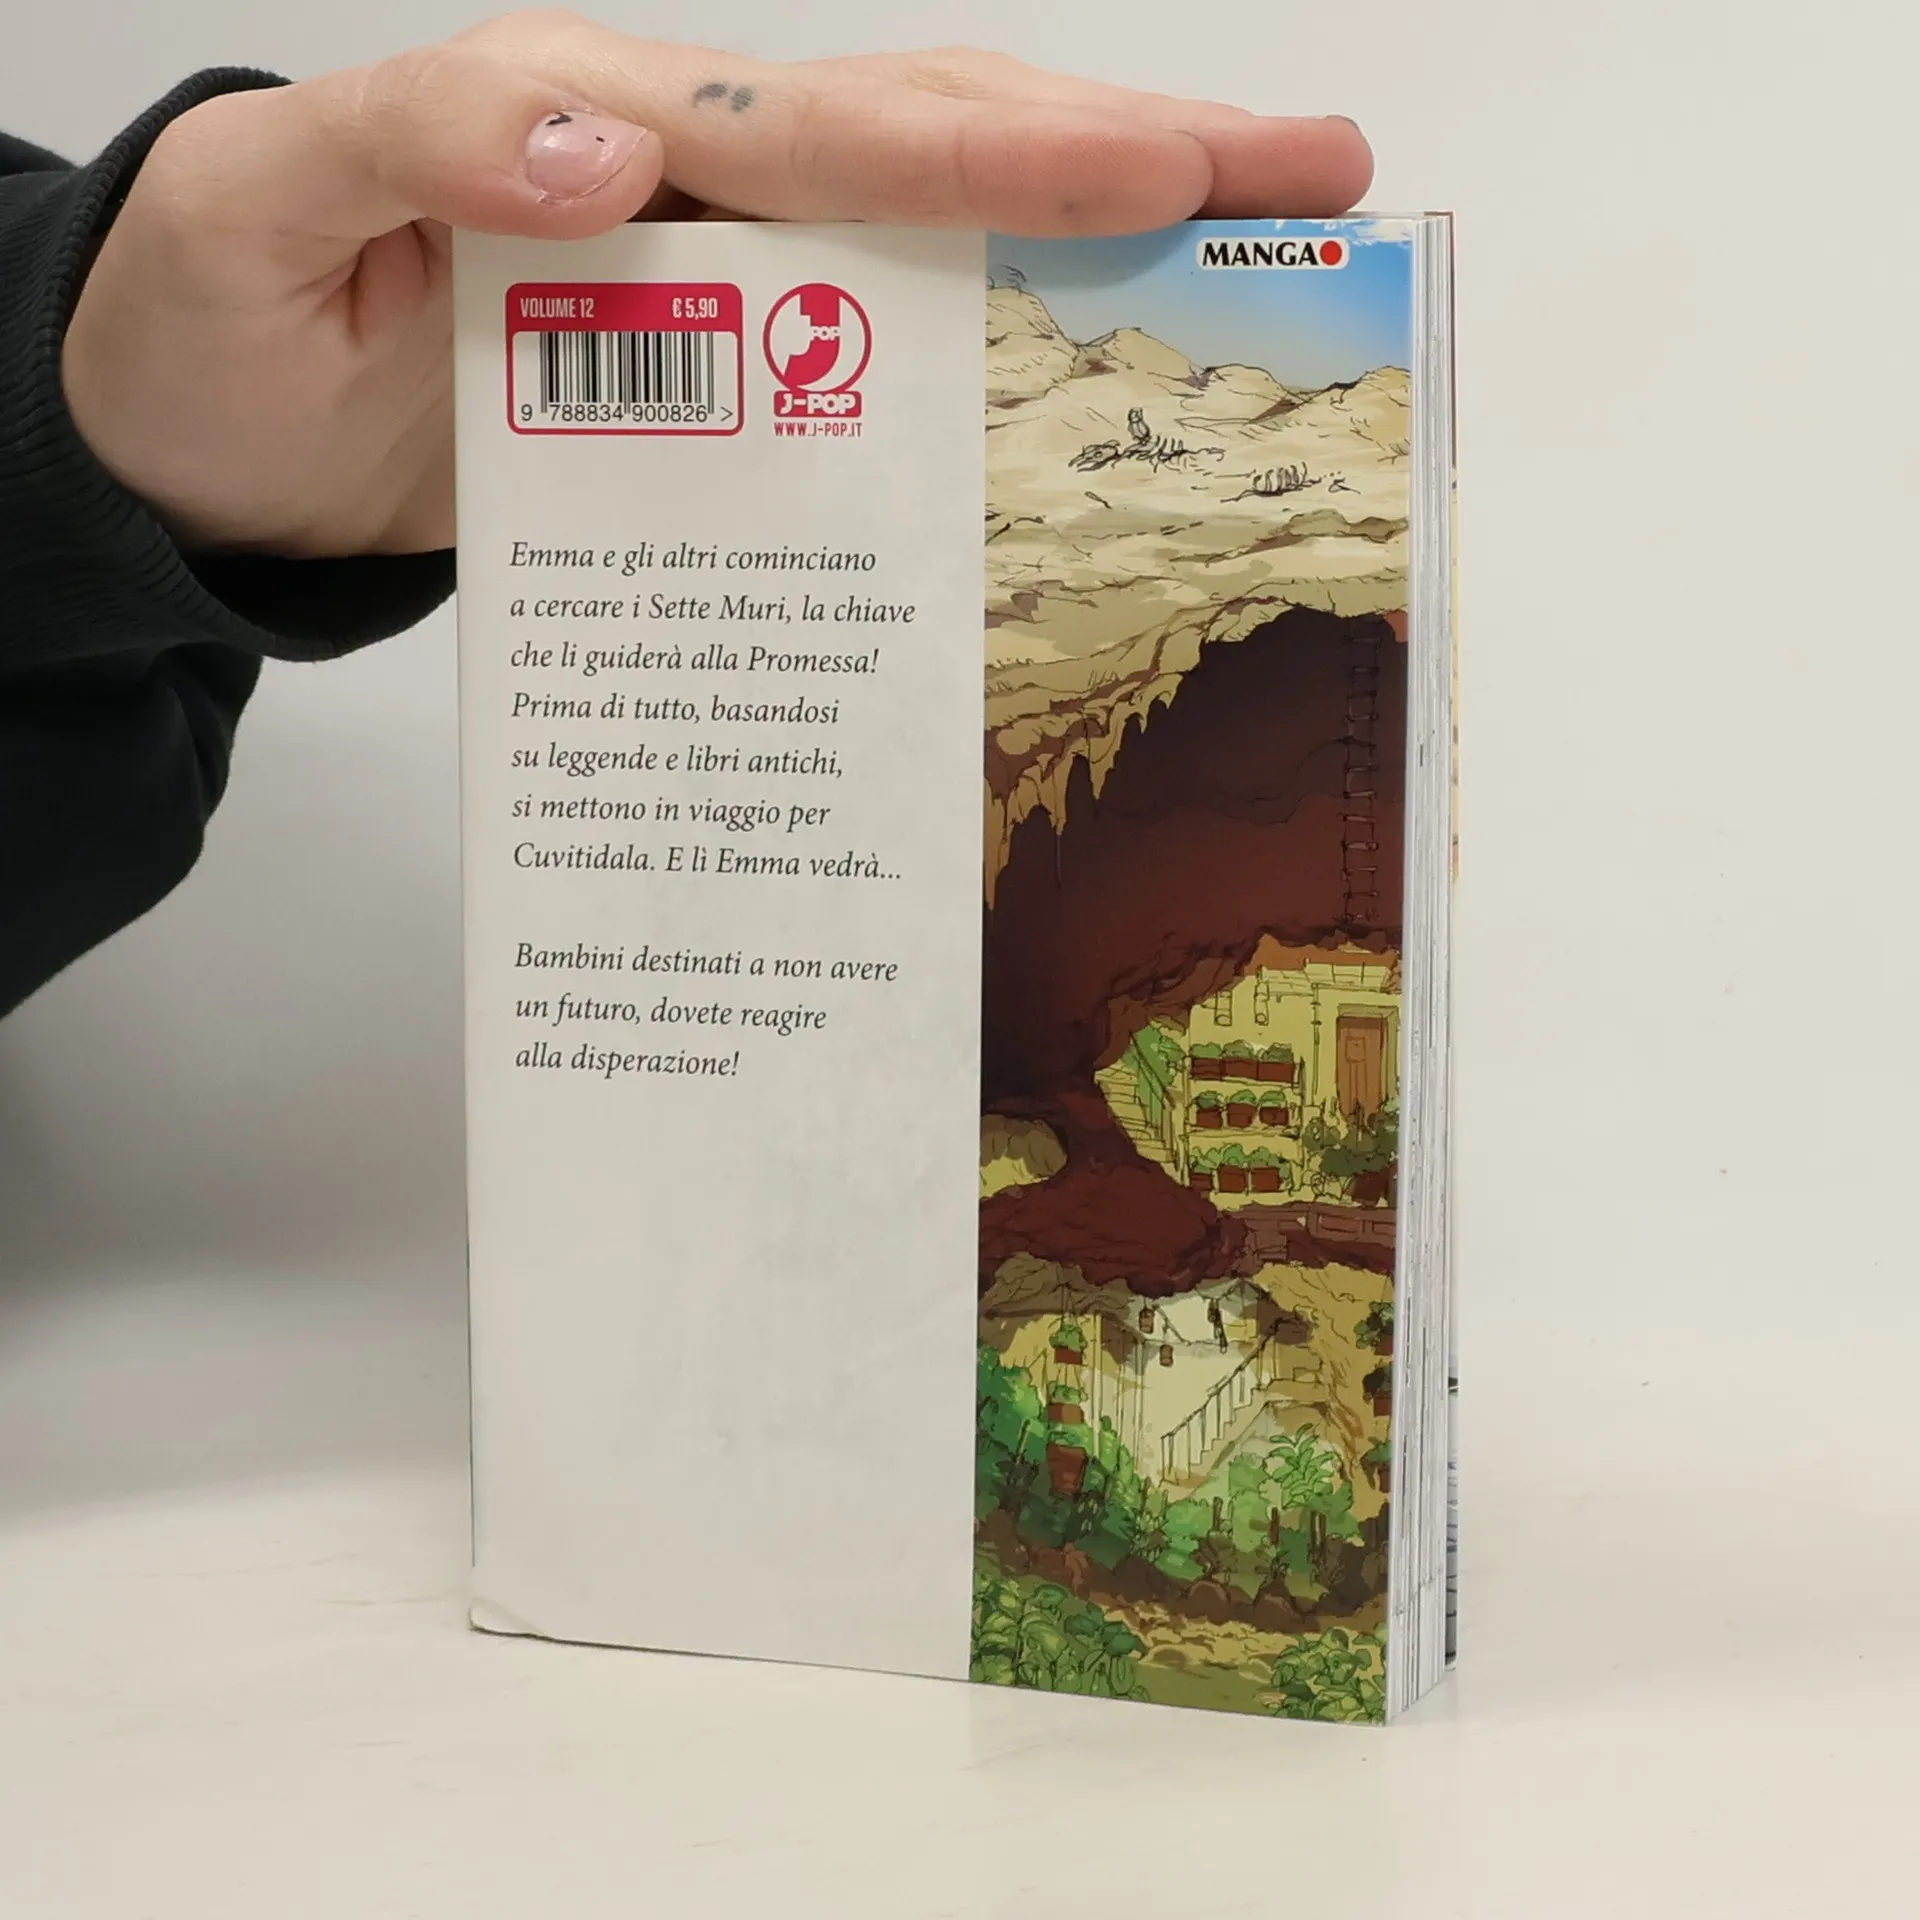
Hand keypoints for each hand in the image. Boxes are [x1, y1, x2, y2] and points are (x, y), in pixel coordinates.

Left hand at [62, 13, 1371, 557]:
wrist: (198, 446)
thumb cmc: (214, 328)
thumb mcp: (260, 210)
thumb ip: (417, 141)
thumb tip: (609, 151)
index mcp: (594, 130)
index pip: (824, 130)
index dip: (999, 153)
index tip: (1169, 173)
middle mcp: (682, 195)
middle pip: (930, 150)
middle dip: (1132, 154)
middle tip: (1317, 173)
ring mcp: (711, 301)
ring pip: (932, 248)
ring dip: (1103, 247)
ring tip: (1267, 251)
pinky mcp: (711, 400)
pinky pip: (871, 375)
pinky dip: (994, 373)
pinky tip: (1099, 399)